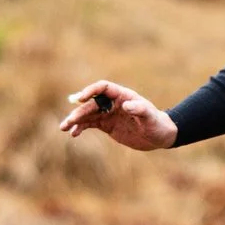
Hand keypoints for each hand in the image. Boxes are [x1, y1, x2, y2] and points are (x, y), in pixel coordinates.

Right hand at [58, 81, 177, 151]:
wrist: (160, 136)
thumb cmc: (157, 124)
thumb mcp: (150, 117)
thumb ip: (139, 109)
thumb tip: (126, 104)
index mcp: (123, 96)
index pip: (103, 88)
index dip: (90, 91)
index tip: (80, 98)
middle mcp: (113, 103)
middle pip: (91, 104)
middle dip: (79, 112)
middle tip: (69, 121)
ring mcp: (109, 114)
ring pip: (88, 114)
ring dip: (75, 120)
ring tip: (64, 128)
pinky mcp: (107, 125)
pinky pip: (91, 124)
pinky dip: (81, 128)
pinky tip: (73, 134)